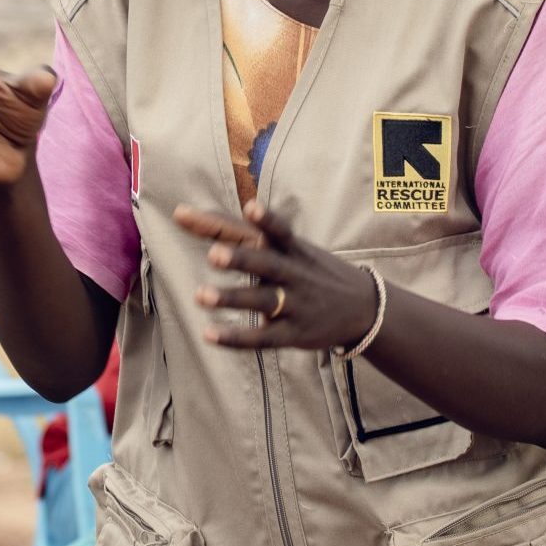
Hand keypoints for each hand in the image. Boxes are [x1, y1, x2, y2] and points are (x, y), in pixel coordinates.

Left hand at [173, 200, 378, 350]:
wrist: (363, 308)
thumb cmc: (311, 271)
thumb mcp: (289, 248)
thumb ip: (237, 232)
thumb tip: (182, 212)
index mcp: (295, 250)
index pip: (279, 231)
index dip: (266, 219)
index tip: (251, 207)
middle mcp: (296, 275)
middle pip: (268, 264)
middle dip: (241, 259)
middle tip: (213, 254)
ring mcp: (296, 305)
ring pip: (263, 301)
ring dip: (232, 298)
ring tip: (200, 295)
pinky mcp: (294, 334)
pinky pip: (263, 338)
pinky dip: (236, 337)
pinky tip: (209, 334)